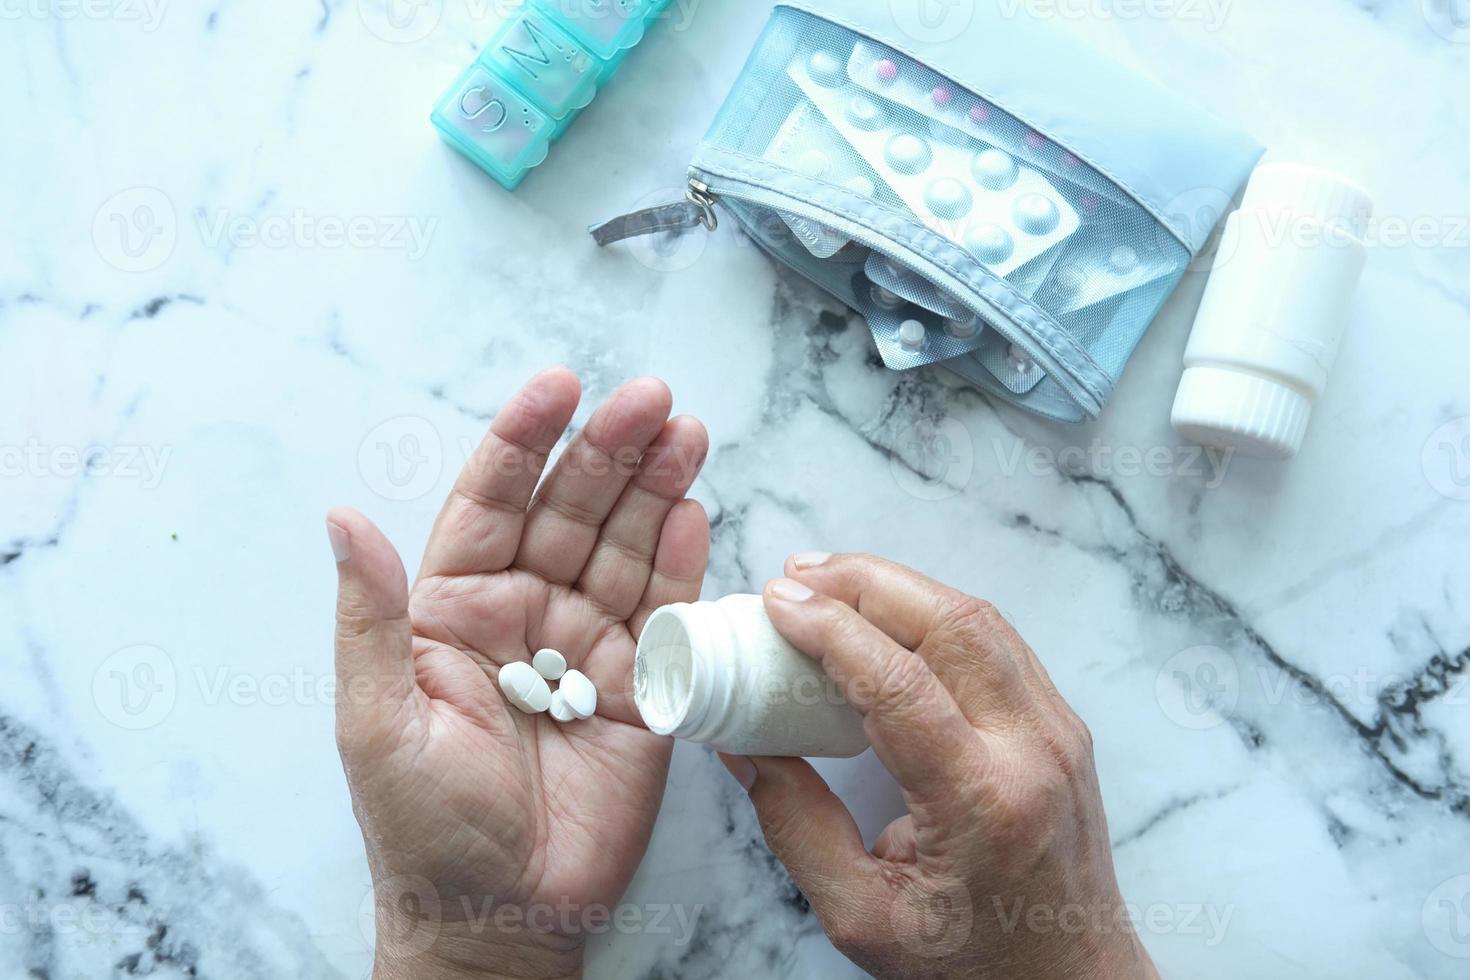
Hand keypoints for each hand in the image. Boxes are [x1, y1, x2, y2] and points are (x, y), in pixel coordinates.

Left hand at [329, 369, 708, 979]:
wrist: (503, 914)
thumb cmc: (425, 826)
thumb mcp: (378, 718)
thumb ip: (372, 616)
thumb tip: (341, 516)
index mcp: (454, 608)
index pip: (492, 502)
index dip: (524, 442)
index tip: (557, 388)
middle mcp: (525, 612)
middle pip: (572, 510)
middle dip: (609, 450)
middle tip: (650, 399)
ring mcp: (589, 644)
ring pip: (624, 545)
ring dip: (655, 486)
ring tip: (684, 431)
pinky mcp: (643, 684)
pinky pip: (665, 607)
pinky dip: (683, 556)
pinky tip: (695, 505)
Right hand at [721, 554, 1158, 979]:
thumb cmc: (969, 962)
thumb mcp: (860, 914)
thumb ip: (794, 824)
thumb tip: (740, 744)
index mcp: (982, 803)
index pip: (900, 682)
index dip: (831, 628)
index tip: (775, 602)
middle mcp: (1032, 752)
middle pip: (951, 624)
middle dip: (865, 583)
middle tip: (795, 575)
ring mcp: (1058, 732)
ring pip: (981, 620)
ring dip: (901, 587)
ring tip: (830, 580)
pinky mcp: (1061, 725)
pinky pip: (998, 642)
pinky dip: (935, 612)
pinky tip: (887, 613)